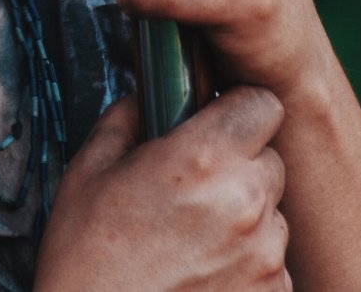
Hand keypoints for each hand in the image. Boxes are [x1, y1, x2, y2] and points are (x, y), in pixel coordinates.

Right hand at [35, 88, 291, 291]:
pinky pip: (273, 258)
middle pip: (270, 158)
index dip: (237, 107)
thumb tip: (153, 92)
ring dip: (246, 213)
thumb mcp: (89, 169)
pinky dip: (248, 258)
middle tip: (194, 184)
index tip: (217, 119)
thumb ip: (129, 118)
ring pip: (274, 210)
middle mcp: (244, 202)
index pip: (262, 103)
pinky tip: (203, 268)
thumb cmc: (86, 255)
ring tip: (194, 235)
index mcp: (200, 159)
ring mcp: (264, 254)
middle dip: (239, 163)